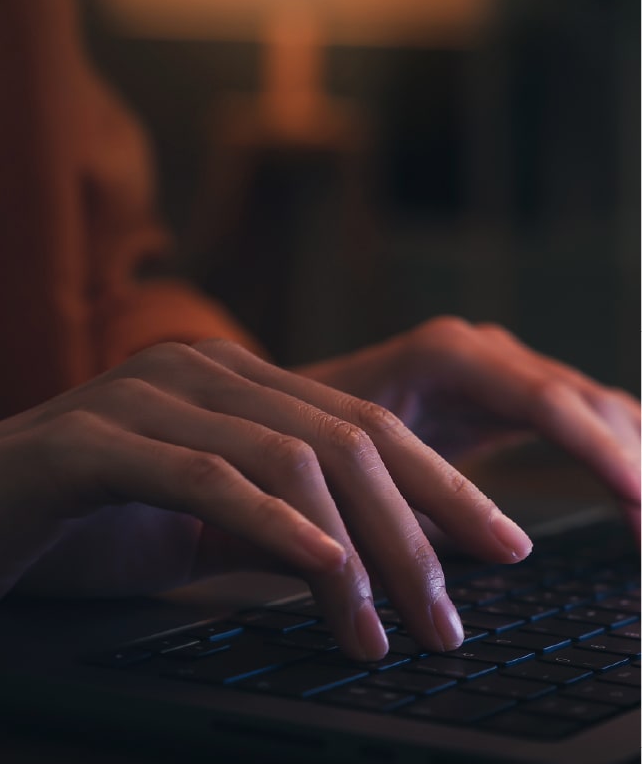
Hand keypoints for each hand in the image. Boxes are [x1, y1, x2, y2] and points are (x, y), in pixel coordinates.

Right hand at [0, 336, 534, 660]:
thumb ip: (272, 528)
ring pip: (289, 458)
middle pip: (345, 440)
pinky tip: (322, 571)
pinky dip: (273, 525)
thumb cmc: (74, 524)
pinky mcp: (93, 440)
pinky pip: (207, 476)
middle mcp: (200, 372)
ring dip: (355, 551)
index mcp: (233, 382)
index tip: (496, 546)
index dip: (439, 487)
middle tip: (449, 614)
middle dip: (416, 530)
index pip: (363, 425)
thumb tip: (363, 562)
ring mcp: (146, 397)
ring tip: (386, 631)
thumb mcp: (197, 529)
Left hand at [299, 317, 640, 535]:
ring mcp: (504, 370)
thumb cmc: (314, 432)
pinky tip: (637, 498)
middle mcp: (486, 352)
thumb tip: (496, 553)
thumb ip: (420, 500)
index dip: (599, 451)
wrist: (297, 404)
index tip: (639, 500)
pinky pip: (583, 421)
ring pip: (596, 409)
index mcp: (449, 355)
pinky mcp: (511, 397)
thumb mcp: (357, 463)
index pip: (547, 400)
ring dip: (634, 462)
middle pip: (585, 402)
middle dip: (632, 465)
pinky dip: (618, 458)